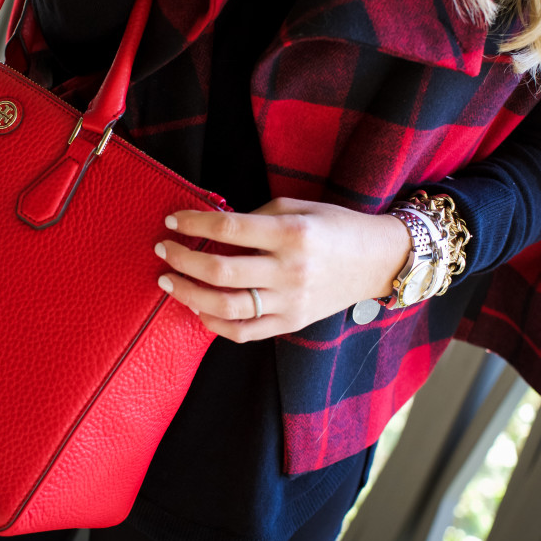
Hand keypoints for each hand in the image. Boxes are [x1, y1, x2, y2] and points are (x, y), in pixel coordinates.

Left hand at [154, 197, 410, 341]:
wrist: (378, 261)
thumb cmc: (335, 227)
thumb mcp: (298, 208)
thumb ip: (256, 217)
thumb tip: (212, 229)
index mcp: (292, 234)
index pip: (229, 227)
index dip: (194, 223)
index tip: (172, 221)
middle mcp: (290, 270)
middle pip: (221, 270)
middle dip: (182, 259)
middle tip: (163, 249)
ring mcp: (291, 302)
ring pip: (227, 307)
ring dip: (189, 293)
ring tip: (168, 280)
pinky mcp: (292, 323)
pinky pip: (245, 332)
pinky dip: (215, 324)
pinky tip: (198, 309)